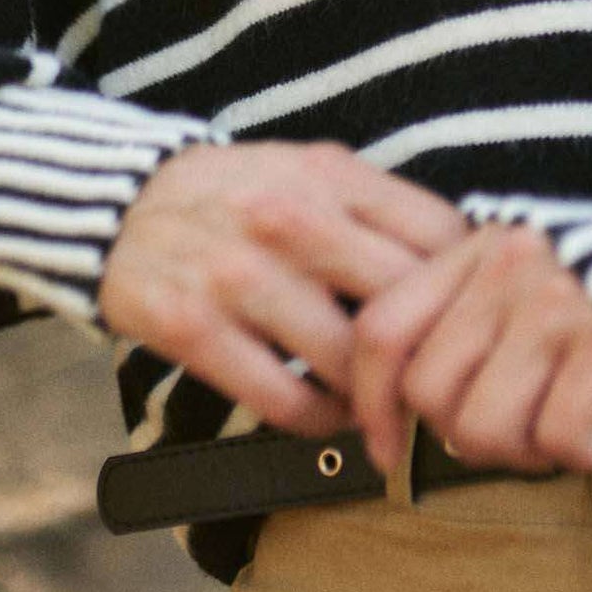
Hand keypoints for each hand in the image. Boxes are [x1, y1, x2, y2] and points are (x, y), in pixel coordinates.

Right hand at [96, 141, 466, 436]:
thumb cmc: (237, 194)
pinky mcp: (192, 329)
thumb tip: (469, 260)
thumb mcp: (310, 170)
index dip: (468, 285)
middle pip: (401, 303)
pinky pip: (284, 400)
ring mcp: (238, 276)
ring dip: (376, 397)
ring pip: (347, 362)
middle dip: (431, 353)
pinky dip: (321, 422)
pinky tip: (330, 417)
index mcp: (329, 175)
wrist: (118, 204)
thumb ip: (381, 207)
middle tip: (440, 381)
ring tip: (385, 405)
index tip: (473, 316)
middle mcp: (287, 221)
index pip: (439, 236)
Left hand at [347, 221, 591, 476]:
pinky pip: (559, 439)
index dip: (371, 405)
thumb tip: (414, 404)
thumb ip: (480, 312)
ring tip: (575, 419)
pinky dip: (589, 447)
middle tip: (529, 428)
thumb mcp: (545, 270)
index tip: (387, 451)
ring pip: (482, 428)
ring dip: (528, 451)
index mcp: (488, 245)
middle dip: (470, 437)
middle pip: (431, 394)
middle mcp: (515, 266)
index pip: (384, 328)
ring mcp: (562, 304)